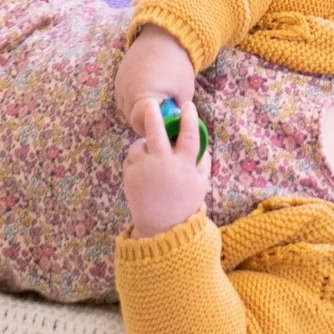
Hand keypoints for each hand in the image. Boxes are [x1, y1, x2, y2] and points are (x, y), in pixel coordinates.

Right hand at [113, 28, 196, 122]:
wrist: (165, 34)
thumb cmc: (178, 65)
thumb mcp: (184, 93)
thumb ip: (175, 115)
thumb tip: (174, 130)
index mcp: (143, 98)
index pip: (142, 127)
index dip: (155, 129)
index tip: (166, 125)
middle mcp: (126, 93)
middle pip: (133, 120)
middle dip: (148, 121)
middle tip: (163, 116)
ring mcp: (120, 85)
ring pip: (127, 110)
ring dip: (140, 111)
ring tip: (157, 101)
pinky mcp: (118, 78)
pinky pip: (124, 98)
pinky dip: (134, 100)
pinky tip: (148, 91)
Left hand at [121, 90, 211, 236]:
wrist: (161, 229)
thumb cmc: (184, 204)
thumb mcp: (200, 184)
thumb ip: (202, 163)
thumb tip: (202, 146)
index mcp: (183, 164)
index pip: (188, 135)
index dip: (189, 118)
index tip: (188, 106)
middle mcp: (163, 164)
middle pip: (156, 132)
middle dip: (153, 115)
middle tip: (150, 103)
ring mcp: (145, 170)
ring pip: (139, 145)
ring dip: (143, 145)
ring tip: (149, 154)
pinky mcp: (130, 176)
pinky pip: (131, 159)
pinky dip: (136, 160)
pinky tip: (143, 170)